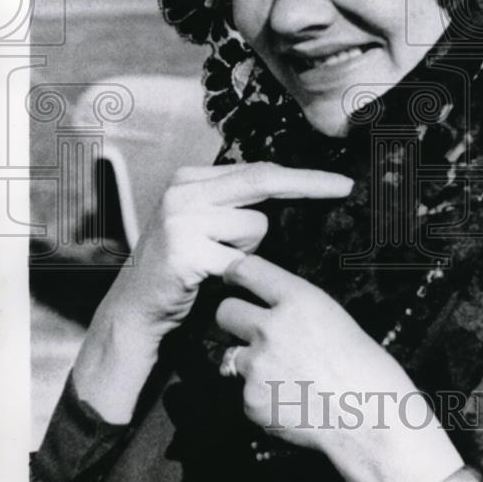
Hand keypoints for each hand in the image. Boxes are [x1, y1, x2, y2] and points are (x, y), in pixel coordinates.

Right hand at [72, 163, 352, 423]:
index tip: (339, 181)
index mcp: (190, 178)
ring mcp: (182, 218)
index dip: (301, 175)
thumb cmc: (183, 271)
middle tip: (346, 187)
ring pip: (255, 226)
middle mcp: (184, 190)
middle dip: (309, 184)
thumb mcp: (205, 225)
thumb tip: (295, 192)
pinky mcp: (185, 250)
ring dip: (249, 251)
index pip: (258, 169)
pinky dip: (236, 273)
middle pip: (263, 180)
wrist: (136, 311)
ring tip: (217, 264)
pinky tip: (209, 278)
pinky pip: (240, 259)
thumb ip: (237, 205)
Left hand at [216, 255, 463, 481]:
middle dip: (234, 320)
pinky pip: (245, 393)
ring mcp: (257, 365)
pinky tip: (291, 402)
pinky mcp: (251, 400)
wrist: (371, 419)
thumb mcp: (333, 319)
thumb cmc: (365, 369)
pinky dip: (262, 398)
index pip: (246, 270)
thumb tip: (268, 311)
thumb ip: (295, 310)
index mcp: (298, 300)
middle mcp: (272, 327)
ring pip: (231, 355)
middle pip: (224, 311)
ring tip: (283, 377)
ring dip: (248, 363)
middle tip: (249, 331)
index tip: (232, 280)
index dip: (235, 274)